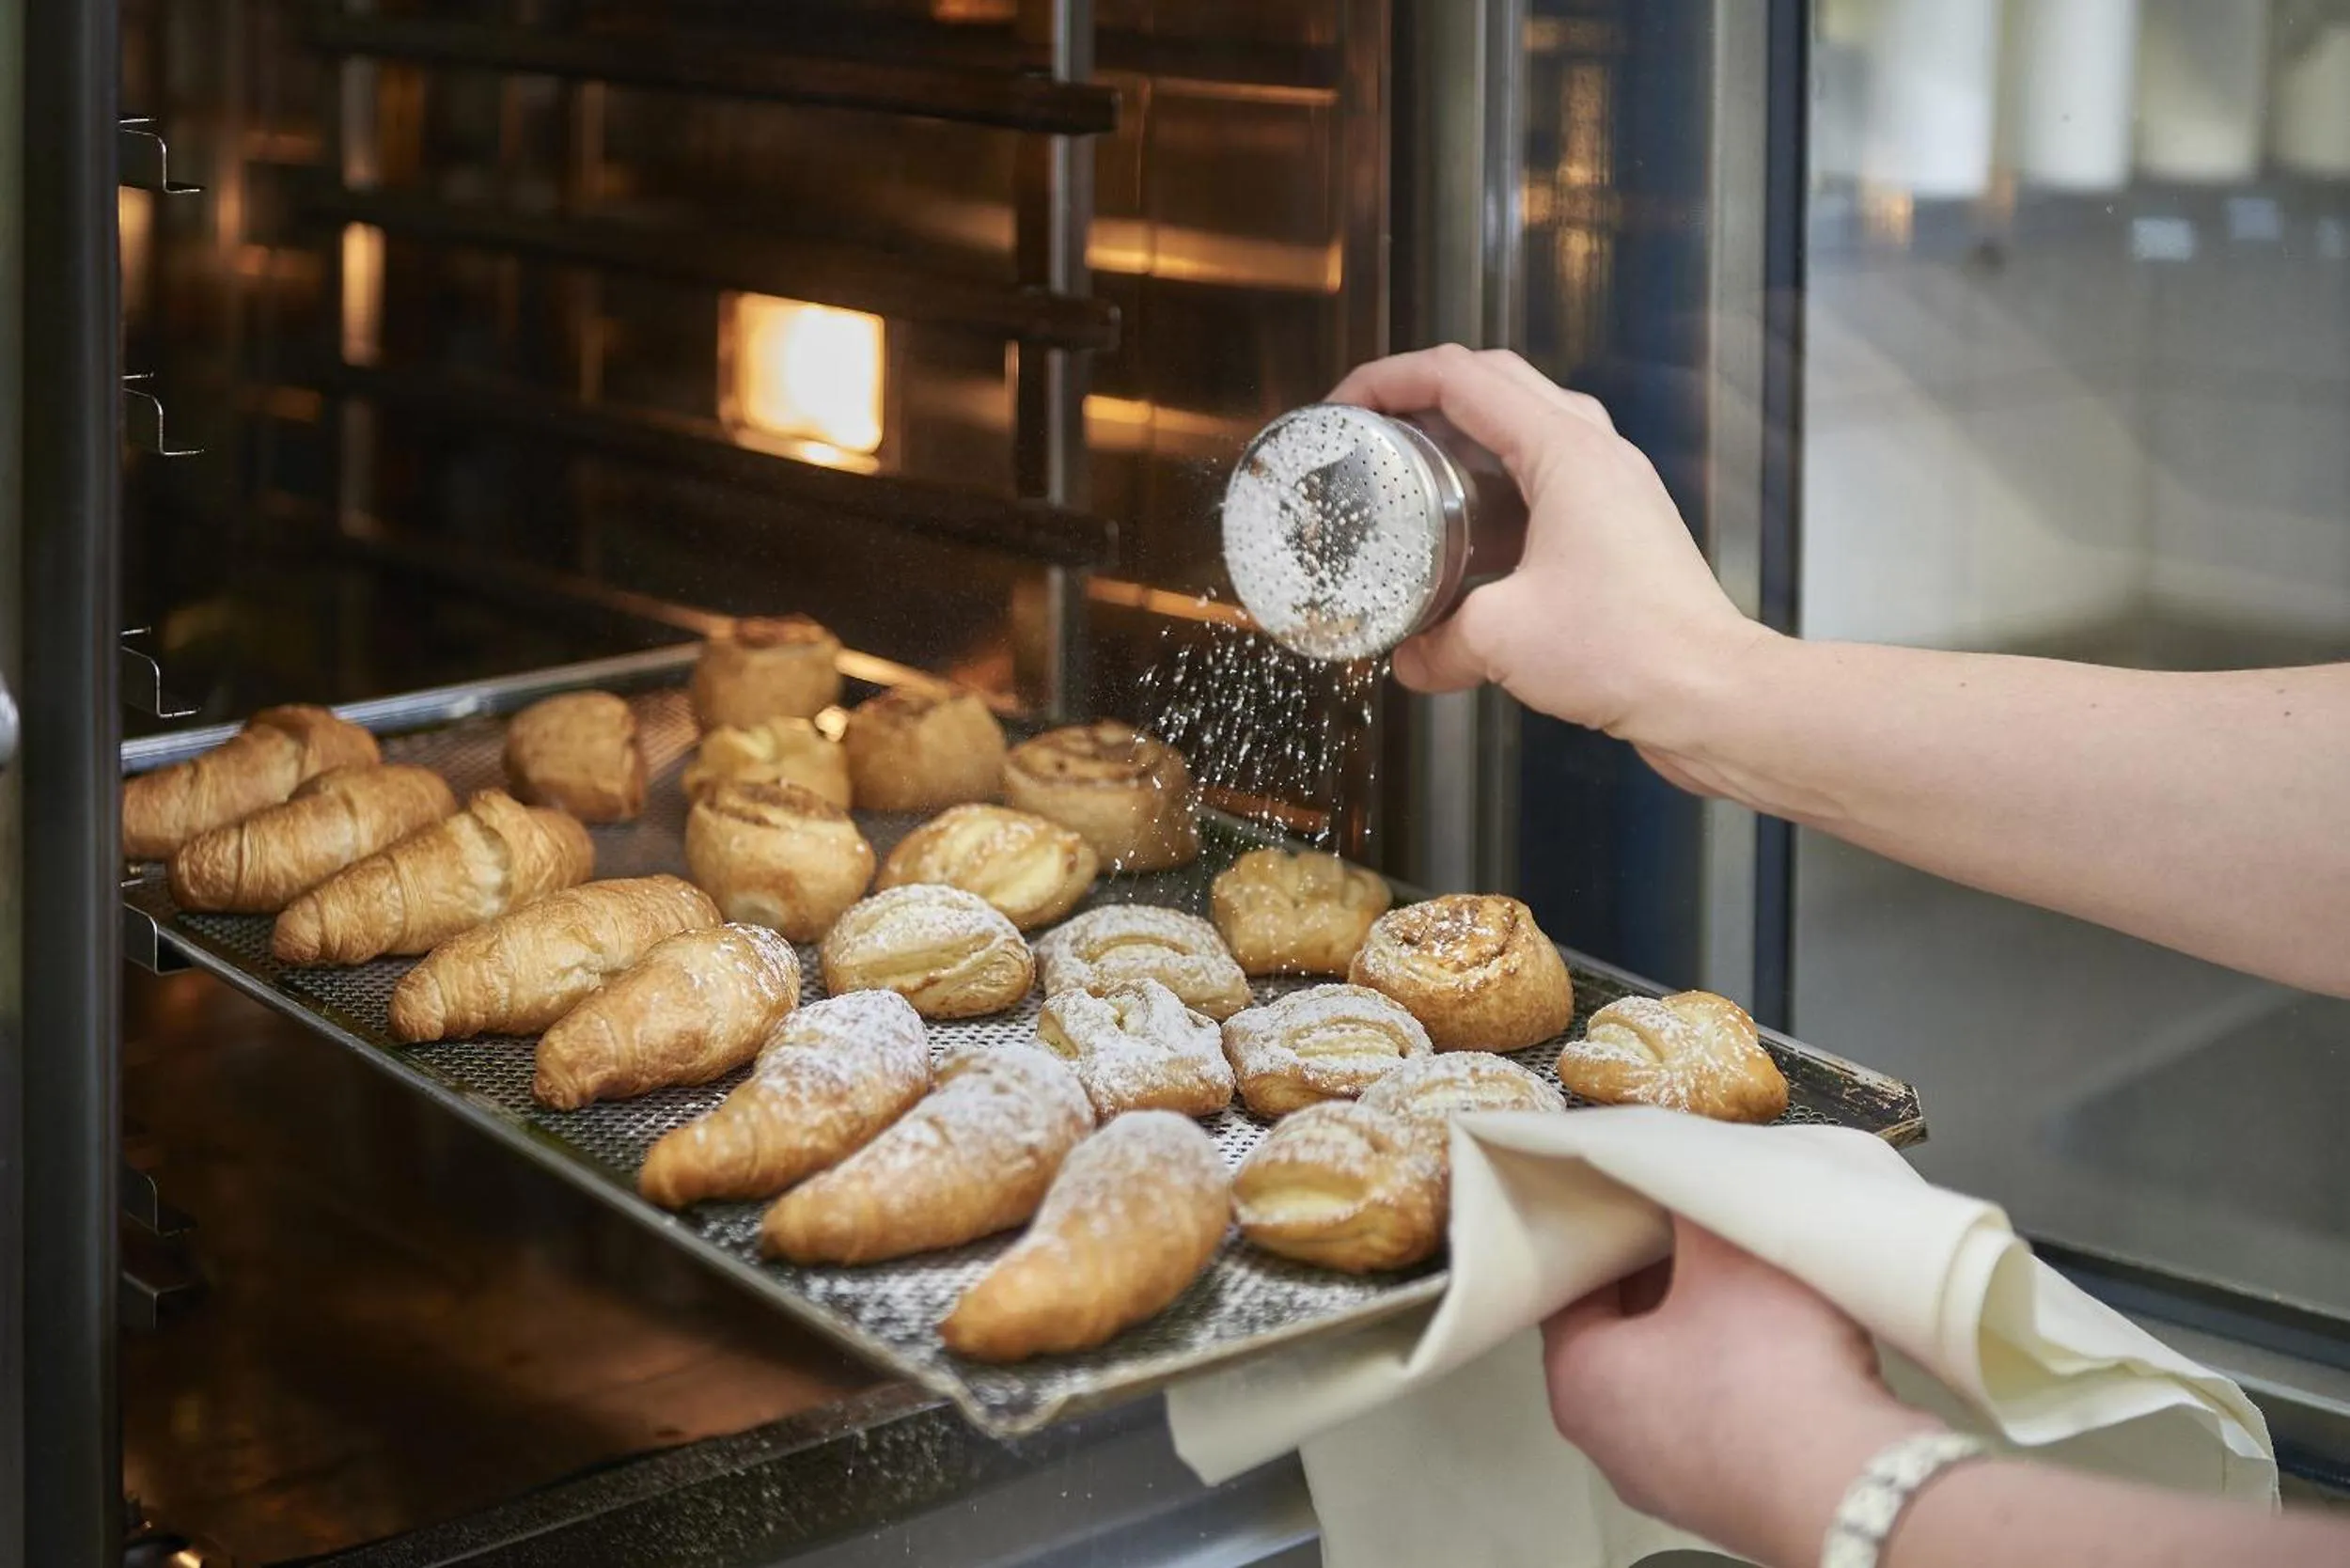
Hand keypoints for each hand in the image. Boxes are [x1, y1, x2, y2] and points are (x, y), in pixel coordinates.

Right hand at [1327, 346, 1772, 748]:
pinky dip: (1500, 481)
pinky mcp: (1623, 524)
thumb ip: (1437, 643)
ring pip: (1528, 422)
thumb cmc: (1630, 651)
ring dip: (1466, 432)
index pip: (1460, 378)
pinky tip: (1469, 531)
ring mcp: (1615, 485)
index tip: (1345, 405)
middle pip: (1496, 380)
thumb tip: (1407, 658)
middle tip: (1373, 426)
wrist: (1710, 693)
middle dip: (1424, 391)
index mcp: (1564, 450)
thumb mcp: (1501, 641)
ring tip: (1414, 469)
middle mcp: (1596, 452)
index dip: (1390, 378)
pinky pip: (1550, 475)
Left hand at [1542, 1216, 1940, 1566]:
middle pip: (1622, 1332)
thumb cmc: (1771, 1375)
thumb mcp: (1723, 1250)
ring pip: (1673, 1376)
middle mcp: (1609, 1441)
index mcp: (1579, 1382)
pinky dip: (1740, 1376)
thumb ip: (1686, 1199)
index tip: (1630, 1201)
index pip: (1568, 1288)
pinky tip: (1781, 1343)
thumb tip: (1675, 1166)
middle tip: (1690, 1226)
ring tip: (1742, 1275)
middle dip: (1658, 1277)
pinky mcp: (1729, 1496)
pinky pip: (1720, 1416)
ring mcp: (1669, 1478)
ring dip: (1705, 1327)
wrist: (1856, 1487)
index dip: (1604, 1236)